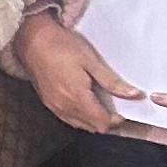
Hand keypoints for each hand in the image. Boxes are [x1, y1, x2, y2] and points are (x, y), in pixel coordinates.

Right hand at [10, 13, 130, 136]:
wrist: (32, 40)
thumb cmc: (62, 46)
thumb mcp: (91, 61)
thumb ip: (112, 82)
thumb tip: (134, 95)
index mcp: (77, 97)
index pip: (102, 123)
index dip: (116, 121)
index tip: (124, 110)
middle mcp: (64, 106)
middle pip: (91, 127)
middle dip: (106, 122)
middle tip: (116, 108)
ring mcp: (54, 105)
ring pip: (79, 125)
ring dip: (92, 121)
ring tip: (101, 106)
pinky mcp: (47, 102)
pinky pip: (67, 118)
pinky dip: (79, 117)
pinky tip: (84, 104)